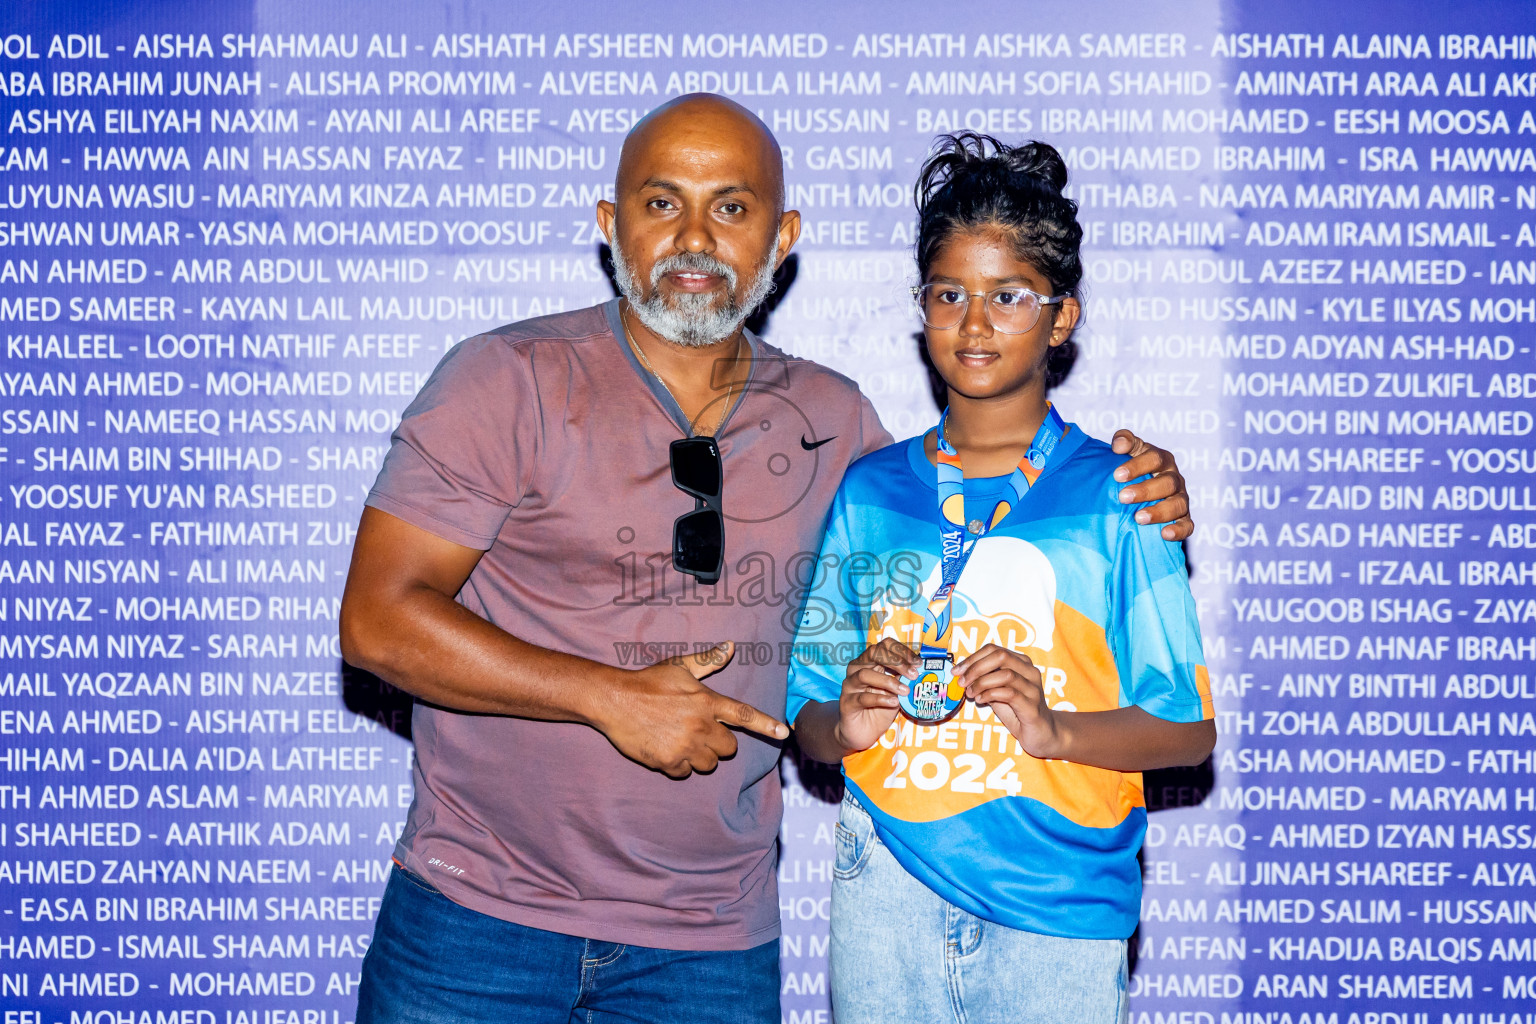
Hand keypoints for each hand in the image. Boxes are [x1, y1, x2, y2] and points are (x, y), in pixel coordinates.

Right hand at [599, 643, 787, 778]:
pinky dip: (680, 765)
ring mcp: (686, 746)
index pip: (744, 715)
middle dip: (718, 742)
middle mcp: (701, 725)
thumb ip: (708, 660)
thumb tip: (730, 646)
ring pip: (709, 763)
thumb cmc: (648, 681)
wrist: (615, 700)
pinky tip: (667, 749)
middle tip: (698, 730)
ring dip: (701, 756)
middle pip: (729, 748)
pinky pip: (686, 772)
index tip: (784, 734)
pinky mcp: (669, 762)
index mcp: (707, 701)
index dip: (766, 724)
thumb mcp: (679, 666)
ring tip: (681, 740)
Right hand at [834, 638, 917, 753]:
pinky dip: (880, 699)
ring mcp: (849, 685)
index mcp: (870, 662)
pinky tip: (893, 702)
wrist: (862, 733)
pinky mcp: (846, 703)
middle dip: (896, 661)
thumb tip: (921, 669)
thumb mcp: (896, 692)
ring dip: (889, 681)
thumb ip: (904, 680)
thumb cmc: (880, 709)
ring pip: (865, 674)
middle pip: (873, 653)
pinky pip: (863, 698)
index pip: (884, 645)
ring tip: (905, 691)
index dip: (902, 650)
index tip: (918, 663)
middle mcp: (857, 669)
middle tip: (913, 674)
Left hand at [953, 645, 1059, 757]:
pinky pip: (1009, 693)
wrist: (1040, 733)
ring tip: (971, 693)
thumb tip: (961, 674)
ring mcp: (1033, 688)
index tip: (956, 671)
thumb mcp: (997, 691)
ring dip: (982, 683)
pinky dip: (990, 694)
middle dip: (976, 667)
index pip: (993, 650)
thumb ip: (984, 680)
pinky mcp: (1032, 706)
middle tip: (962, 681)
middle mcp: (1029, 672)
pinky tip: (981, 700)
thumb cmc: (1017, 710)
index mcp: (1021, 663)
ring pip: (1005, 674)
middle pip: (1000, 656)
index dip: (972, 658)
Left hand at [1111, 430, 1192, 540]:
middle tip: (1123, 497)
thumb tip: (1118, 445)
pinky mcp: (1184, 518)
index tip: (1117, 475)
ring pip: (1177, 504)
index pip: (1154, 458)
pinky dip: (1179, 530)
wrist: (1138, 492)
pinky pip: (1188, 525)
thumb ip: (1124, 441)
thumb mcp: (1128, 452)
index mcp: (1162, 460)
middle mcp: (1174, 478)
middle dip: (1145, 490)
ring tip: (1139, 518)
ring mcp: (1181, 499)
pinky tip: (1164, 534)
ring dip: (1159, 511)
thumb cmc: (1131, 470)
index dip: (1137, 465)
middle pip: (1167, 483)